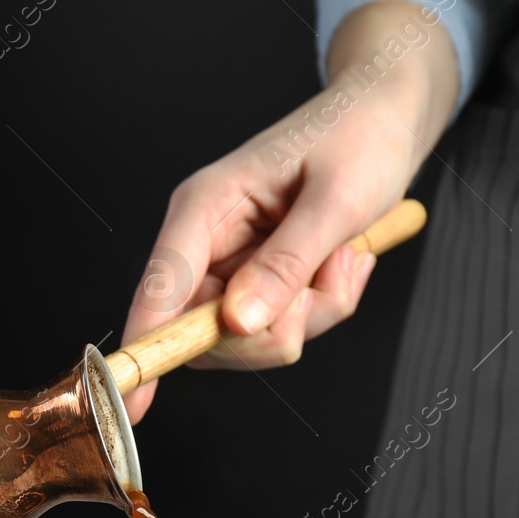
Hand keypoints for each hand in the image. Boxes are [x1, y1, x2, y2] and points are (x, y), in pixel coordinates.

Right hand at [119, 0, 458, 422]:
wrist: (388, 118)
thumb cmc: (359, 137)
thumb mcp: (335, 201)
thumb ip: (285, 264)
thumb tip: (239, 323)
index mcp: (204, 207)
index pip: (162, 287)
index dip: (146, 345)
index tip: (131, 399)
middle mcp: (206, 242)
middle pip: (207, 332)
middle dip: (276, 327)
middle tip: (328, 278)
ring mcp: (231, 266)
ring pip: (250, 339)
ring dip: (311, 313)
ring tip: (343, 257)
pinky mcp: (258, 282)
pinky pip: (282, 328)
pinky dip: (323, 306)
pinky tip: (342, 260)